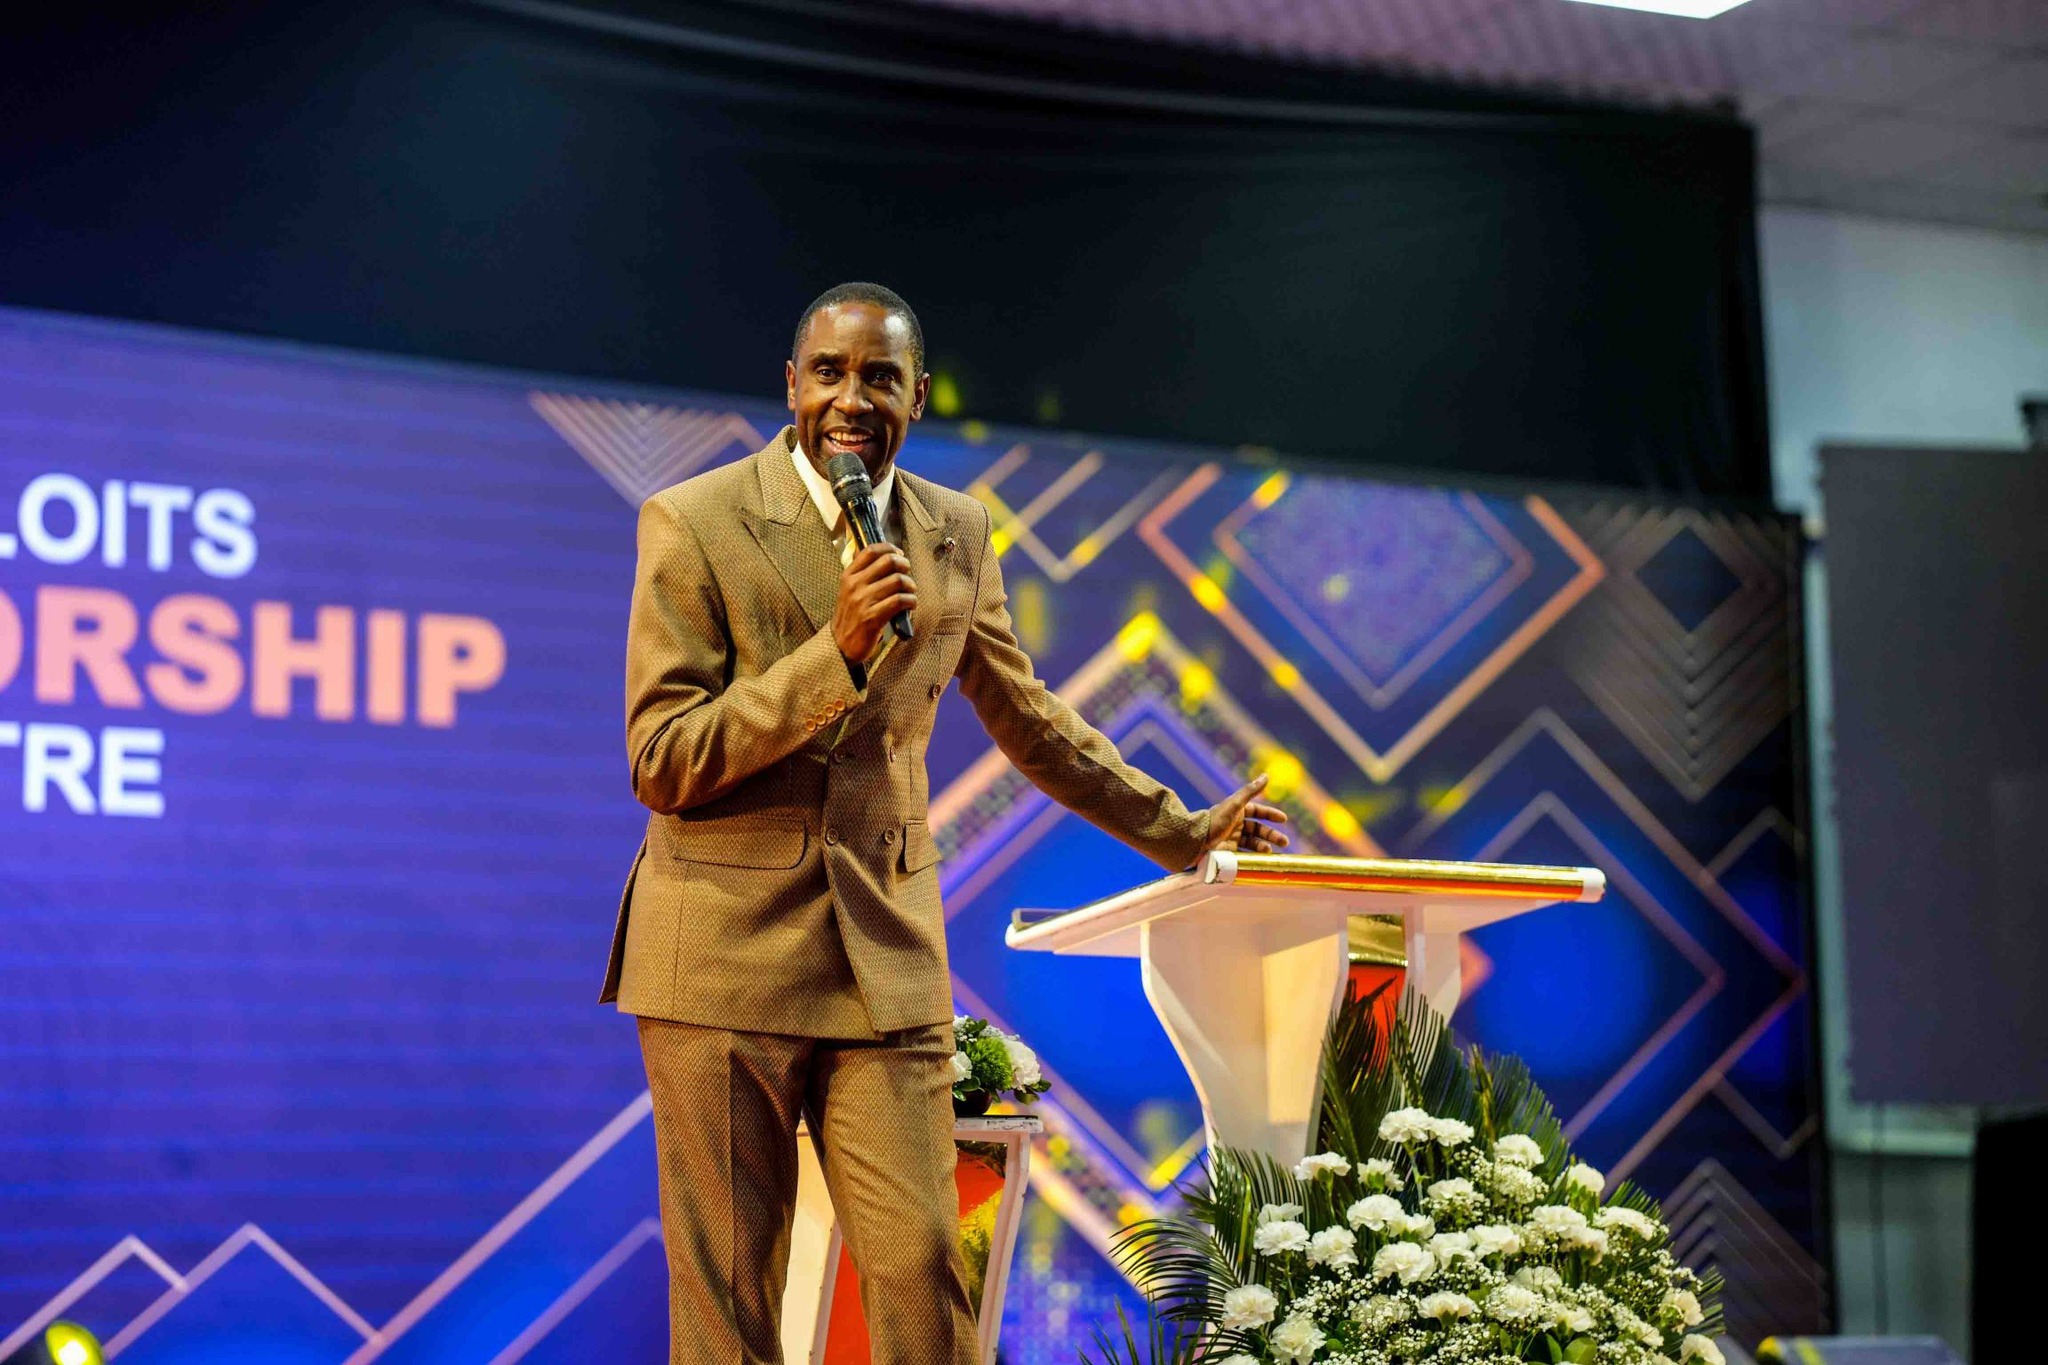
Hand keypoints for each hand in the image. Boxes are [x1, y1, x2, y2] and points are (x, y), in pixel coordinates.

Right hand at [834, 543, 917, 664]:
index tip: (899, 553)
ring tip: (910, 592)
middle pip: (889, 561)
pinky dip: (911, 600)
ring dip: (910, 585)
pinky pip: (900, 600)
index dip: (889, 548)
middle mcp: (854, 585)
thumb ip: (862, 574)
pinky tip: (911, 604)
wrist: (840, 645)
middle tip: (907, 573)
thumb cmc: (850, 617)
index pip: (871, 550)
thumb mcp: (849, 591)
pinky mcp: (873, 617)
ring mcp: (863, 601)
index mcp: (848, 576)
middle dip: (904, 565)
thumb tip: (884, 554)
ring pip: (898, 580)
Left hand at [1203, 772, 1291, 853]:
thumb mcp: (1234, 804)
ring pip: (1253, 842)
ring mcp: (1232, 839)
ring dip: (1264, 846)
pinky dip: (1254, 856)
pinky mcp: (1229, 852)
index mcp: (1236, 811)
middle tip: (1285, 842)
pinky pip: (1246, 853)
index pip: (1257, 811)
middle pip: (1258, 829)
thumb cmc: (1215, 821)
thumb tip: (1266, 776)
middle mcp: (1235, 824)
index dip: (1271, 814)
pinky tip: (1261, 858)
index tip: (1284, 820)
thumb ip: (1250, 791)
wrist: (1195, 842)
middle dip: (1272, 835)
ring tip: (1269, 851)